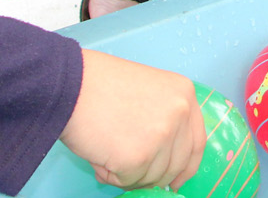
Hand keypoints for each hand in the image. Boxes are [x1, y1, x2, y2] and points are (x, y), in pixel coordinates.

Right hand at [60, 50, 204, 191]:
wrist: (71, 84)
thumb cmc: (99, 85)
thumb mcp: (148, 91)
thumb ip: (164, 118)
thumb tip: (165, 159)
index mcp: (184, 94)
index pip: (196, 142)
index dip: (186, 166)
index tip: (176, 181)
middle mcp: (180, 113)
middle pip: (176, 165)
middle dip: (153, 175)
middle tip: (130, 170)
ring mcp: (161, 135)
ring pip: (151, 177)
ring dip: (128, 174)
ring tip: (107, 151)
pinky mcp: (138, 157)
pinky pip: (127, 181)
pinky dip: (110, 175)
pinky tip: (99, 155)